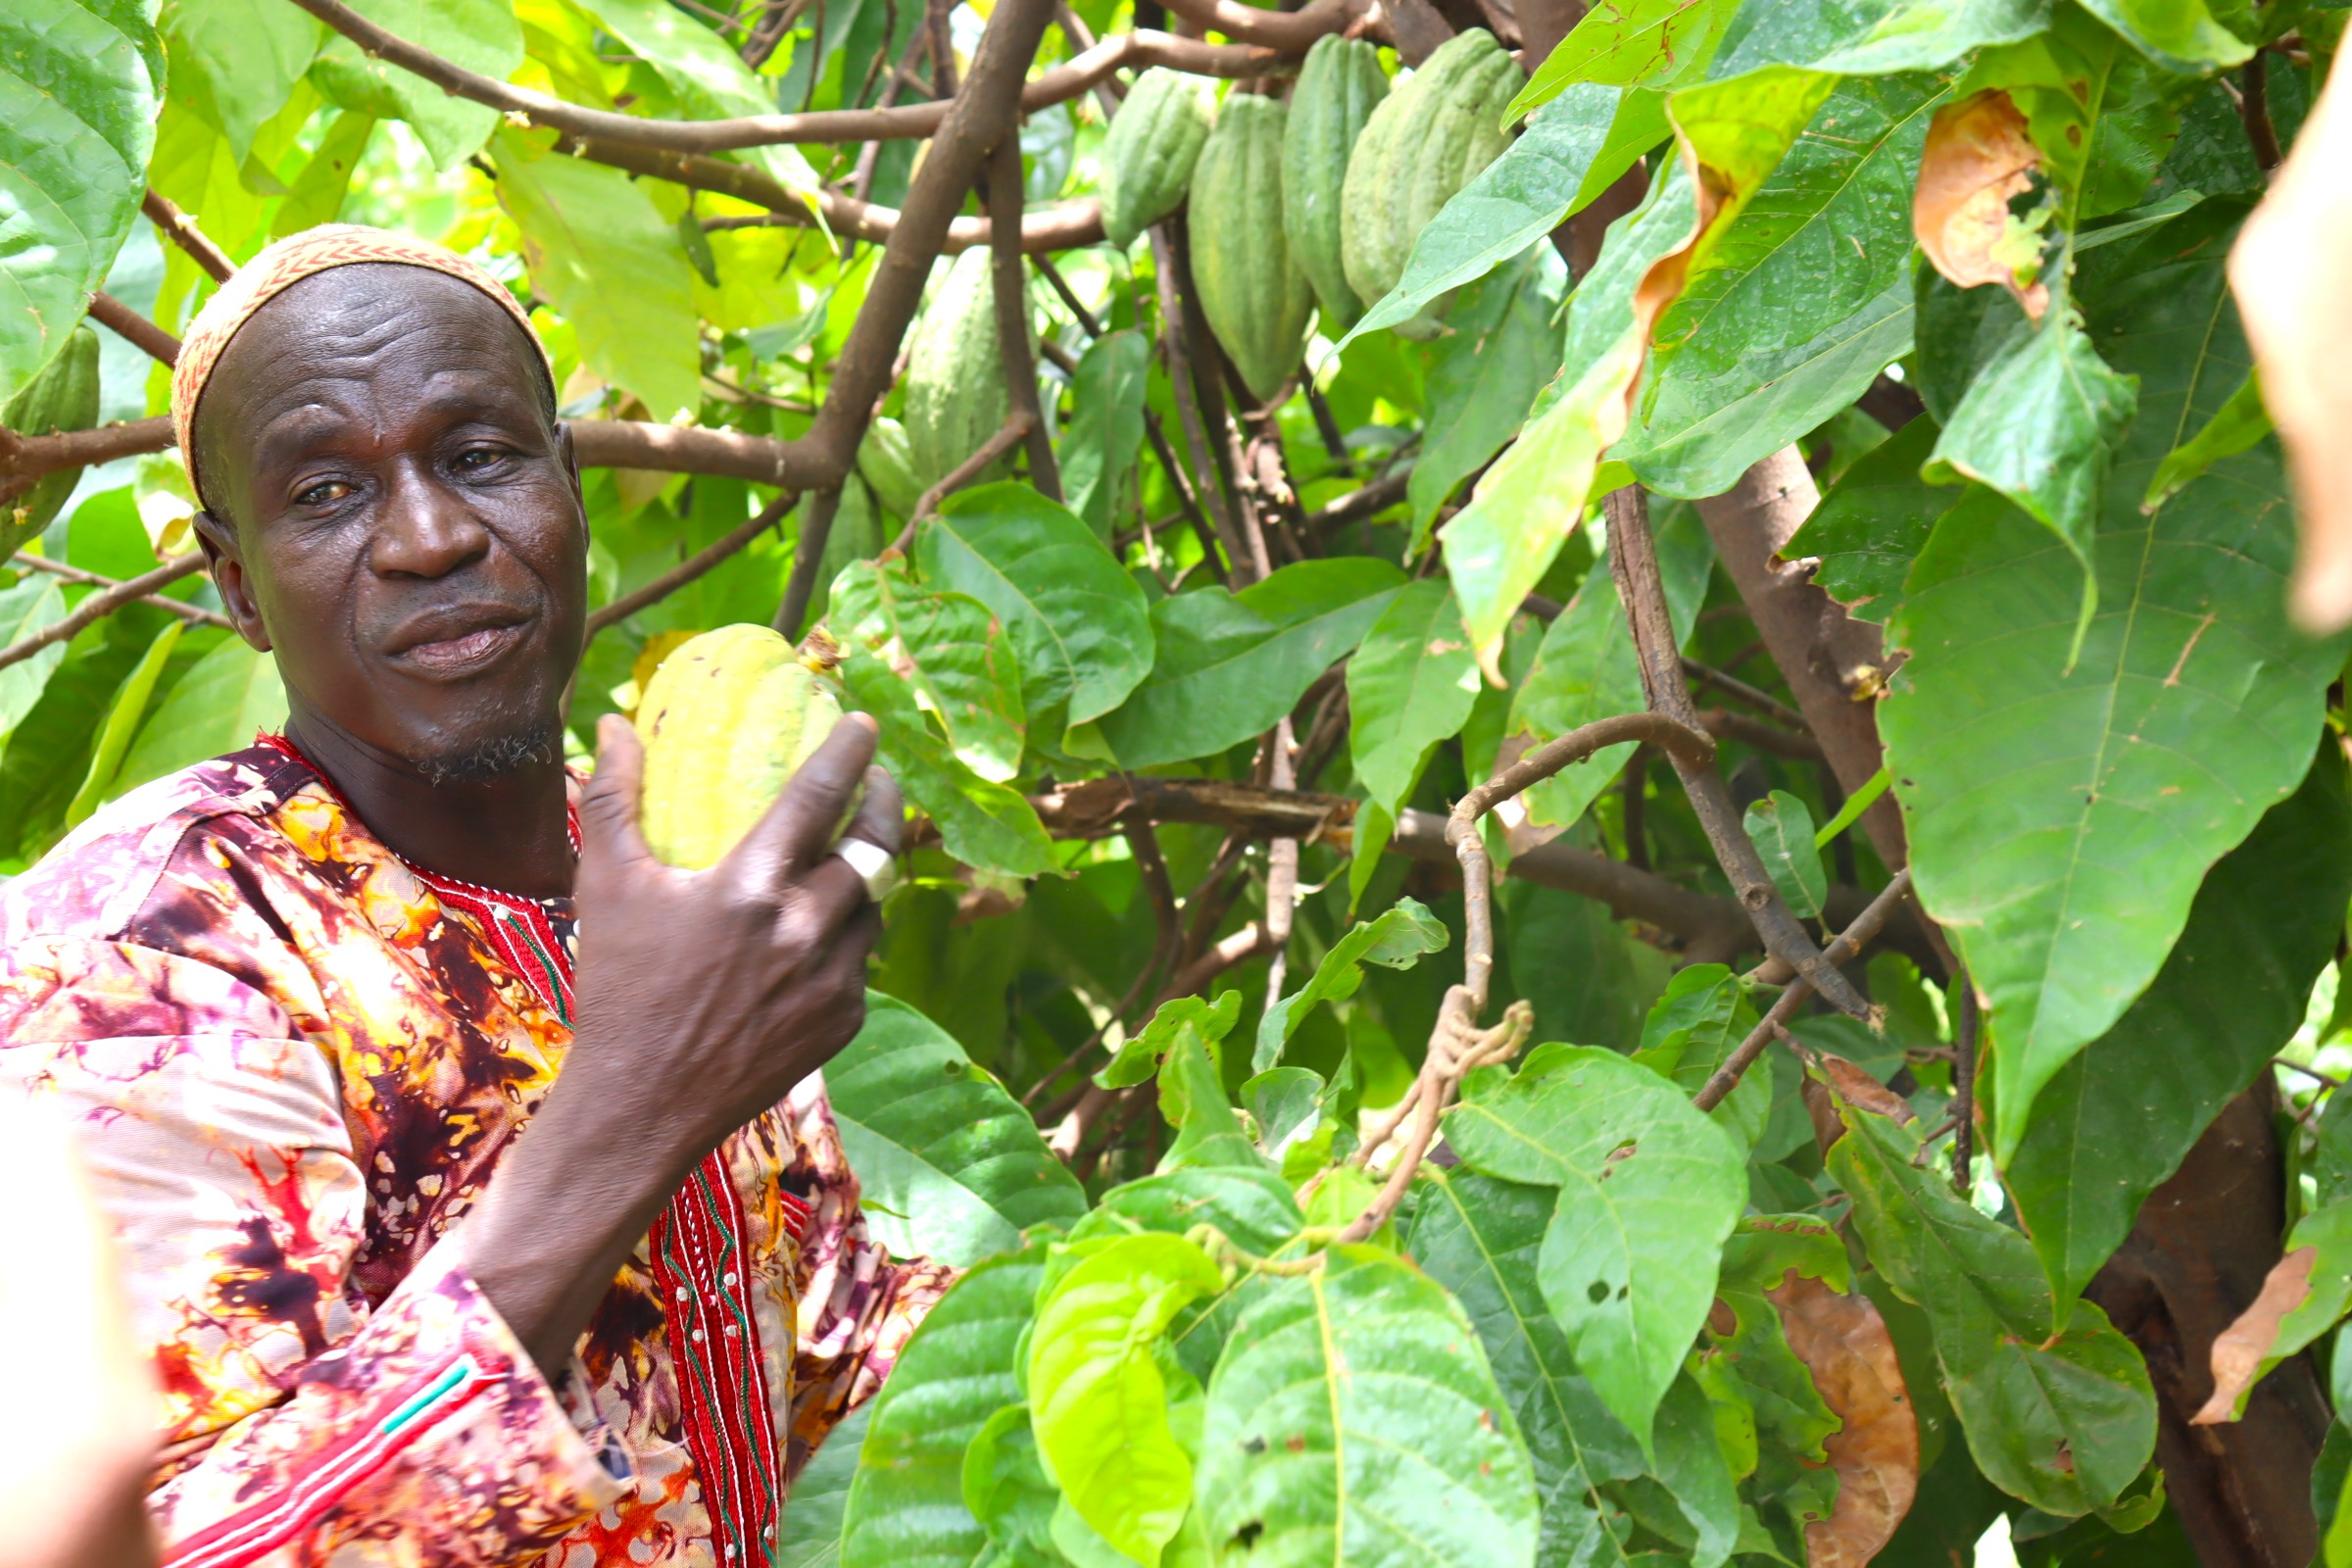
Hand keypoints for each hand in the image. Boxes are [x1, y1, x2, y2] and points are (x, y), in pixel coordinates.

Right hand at [458, 711, 899, 1376]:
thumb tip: (613, 724)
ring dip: (870, 874)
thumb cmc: (619, 987)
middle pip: (873, 848)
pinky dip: (849, 937)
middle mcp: (804, 930)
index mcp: (751, 888)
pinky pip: (861, 961)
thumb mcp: (605, 886)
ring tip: (854, 852)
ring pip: (875, 906)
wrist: (643, 1103)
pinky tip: (826, 926)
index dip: (849, 752)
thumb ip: (613, 798)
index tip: (865, 723)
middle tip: (878, 781)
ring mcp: (831, 980)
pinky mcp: (844, 1021)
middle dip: (883, 804)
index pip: (819, 797)